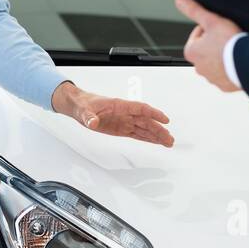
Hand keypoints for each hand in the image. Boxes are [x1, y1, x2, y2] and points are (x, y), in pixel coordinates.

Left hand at [50, 81, 173, 146]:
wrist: (79, 106)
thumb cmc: (83, 104)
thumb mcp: (83, 111)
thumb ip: (89, 117)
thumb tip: (92, 123)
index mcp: (119, 106)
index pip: (141, 109)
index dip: (153, 114)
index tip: (165, 120)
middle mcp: (125, 113)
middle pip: (146, 121)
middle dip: (158, 130)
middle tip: (169, 139)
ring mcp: (124, 121)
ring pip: (144, 129)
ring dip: (156, 136)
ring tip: (169, 143)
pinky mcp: (121, 129)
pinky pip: (137, 134)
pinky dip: (148, 138)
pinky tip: (157, 142)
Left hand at [174, 0, 241, 92]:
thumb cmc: (230, 44)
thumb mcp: (212, 21)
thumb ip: (195, 10)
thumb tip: (180, 0)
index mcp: (191, 52)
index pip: (198, 34)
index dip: (210, 27)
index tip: (219, 28)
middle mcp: (199, 68)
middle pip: (207, 49)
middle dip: (216, 43)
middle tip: (228, 38)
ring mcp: (212, 78)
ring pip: (217, 62)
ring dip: (224, 56)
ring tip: (234, 49)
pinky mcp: (226, 86)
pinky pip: (228, 74)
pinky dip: (232, 68)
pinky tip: (239, 61)